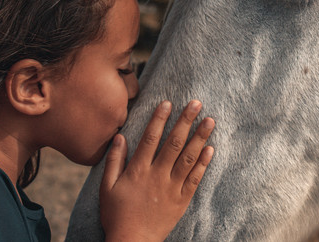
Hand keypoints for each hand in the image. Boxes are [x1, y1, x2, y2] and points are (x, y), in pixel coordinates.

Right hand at [100, 100, 214, 241]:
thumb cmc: (116, 215)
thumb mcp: (107, 187)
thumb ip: (114, 161)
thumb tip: (120, 136)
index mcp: (138, 170)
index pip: (150, 138)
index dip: (159, 119)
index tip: (168, 102)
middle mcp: (157, 176)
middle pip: (174, 143)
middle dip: (185, 121)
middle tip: (196, 103)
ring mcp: (172, 188)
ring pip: (189, 158)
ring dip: (200, 137)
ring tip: (210, 121)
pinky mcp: (182, 200)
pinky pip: (195, 179)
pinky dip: (204, 163)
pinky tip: (210, 149)